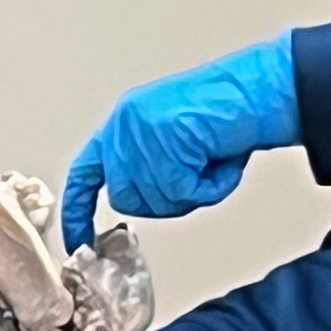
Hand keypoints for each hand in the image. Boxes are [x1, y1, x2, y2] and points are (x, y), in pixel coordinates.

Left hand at [60, 33, 299, 251]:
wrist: (253, 91)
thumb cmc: (224, 112)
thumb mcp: (170, 137)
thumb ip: (146, 164)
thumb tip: (143, 198)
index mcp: (122, 124)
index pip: (85, 174)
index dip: (79, 210)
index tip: (78, 239)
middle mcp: (124, 127)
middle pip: (126, 199)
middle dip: (162, 200)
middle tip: (193, 179)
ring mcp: (140, 136)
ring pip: (155, 201)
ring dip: (190, 194)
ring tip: (210, 162)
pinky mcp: (163, 145)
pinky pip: (183, 194)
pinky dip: (209, 188)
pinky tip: (218, 162)